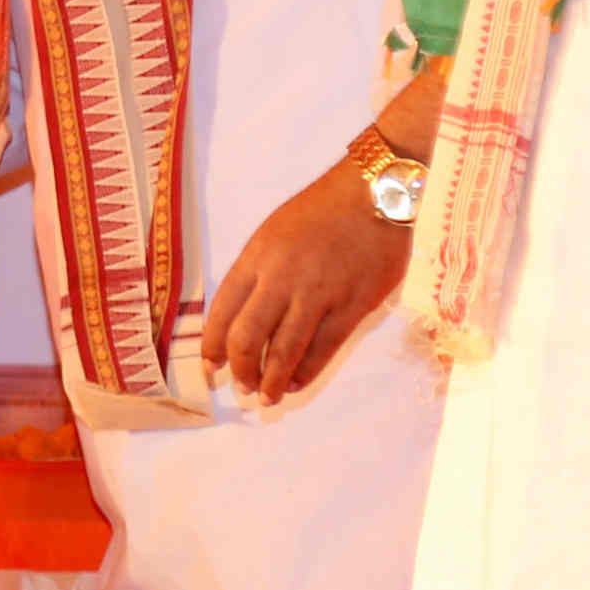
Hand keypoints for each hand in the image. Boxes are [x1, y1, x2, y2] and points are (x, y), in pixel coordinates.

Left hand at [205, 162, 406, 401]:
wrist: (378, 193)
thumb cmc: (325, 209)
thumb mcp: (276, 232)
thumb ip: (259, 270)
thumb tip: (244, 315)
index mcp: (257, 256)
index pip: (223, 310)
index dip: (213, 344)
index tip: (211, 365)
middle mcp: (281, 278)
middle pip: (247, 337)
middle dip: (239, 369)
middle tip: (242, 386)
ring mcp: (316, 294)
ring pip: (283, 351)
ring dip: (271, 381)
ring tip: (267, 396)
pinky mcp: (351, 308)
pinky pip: (322, 351)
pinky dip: (305, 373)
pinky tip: (296, 384)